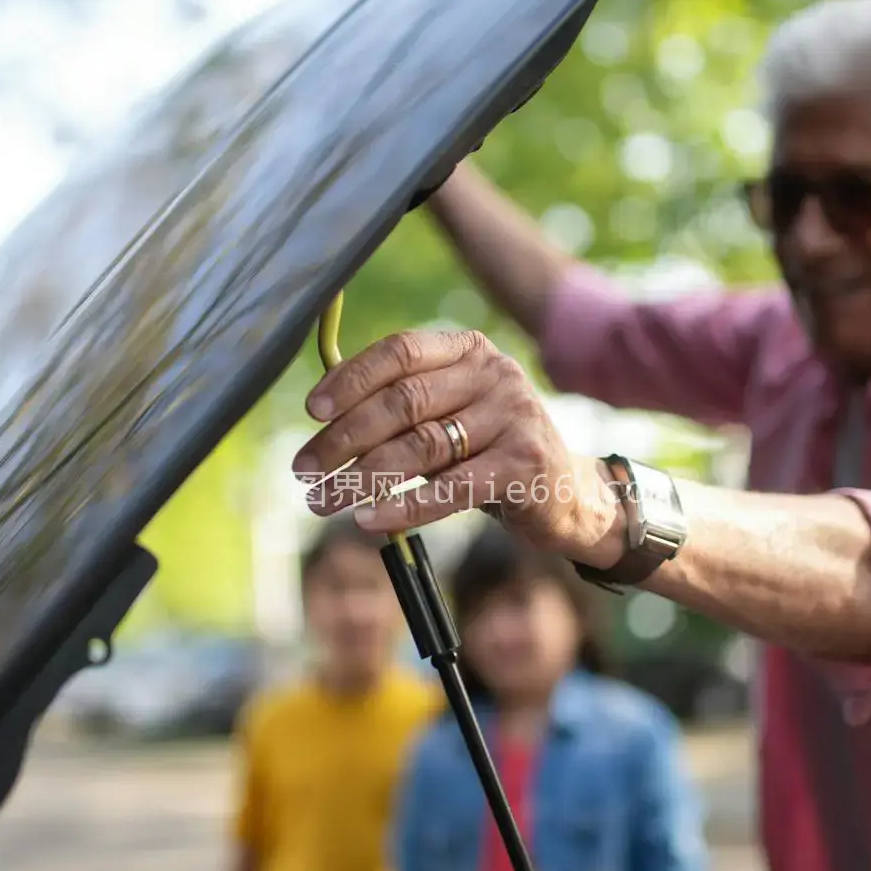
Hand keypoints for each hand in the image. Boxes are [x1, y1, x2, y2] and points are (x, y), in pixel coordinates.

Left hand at [292, 329, 623, 561]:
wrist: (567, 493)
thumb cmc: (489, 450)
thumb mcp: (451, 412)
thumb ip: (402, 401)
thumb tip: (322, 405)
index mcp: (470, 350)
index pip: (400, 352)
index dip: (350, 379)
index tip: (311, 411)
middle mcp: (495, 375)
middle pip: (403, 402)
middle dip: (342, 439)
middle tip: (304, 470)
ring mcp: (514, 418)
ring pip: (420, 448)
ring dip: (361, 478)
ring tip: (323, 501)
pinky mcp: (524, 465)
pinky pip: (450, 489)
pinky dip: (404, 508)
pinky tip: (370, 520)